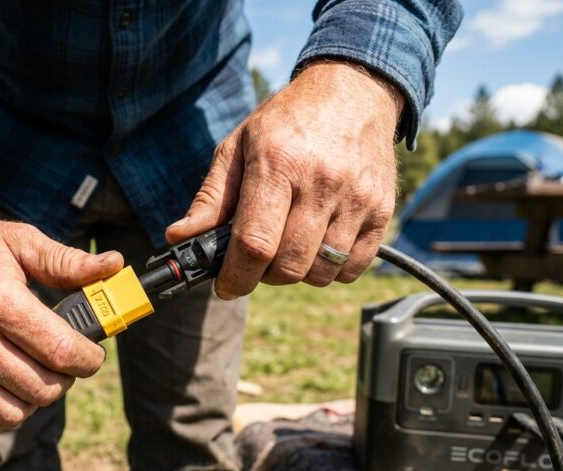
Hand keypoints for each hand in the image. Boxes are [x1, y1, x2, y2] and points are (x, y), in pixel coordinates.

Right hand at [0, 206, 123, 437]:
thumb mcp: (21, 242)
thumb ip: (68, 262)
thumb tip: (115, 267)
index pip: (61, 352)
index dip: (89, 358)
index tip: (91, 352)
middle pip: (42, 388)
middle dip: (65, 378)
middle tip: (62, 359)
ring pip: (12, 413)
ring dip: (34, 398)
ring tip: (36, 373)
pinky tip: (6, 392)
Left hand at [166, 60, 402, 297]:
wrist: (354, 92)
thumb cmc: (287, 122)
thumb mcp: (239, 147)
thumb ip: (211, 198)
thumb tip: (179, 238)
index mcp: (279, 163)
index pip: (255, 242)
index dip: (236, 276)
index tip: (226, 286)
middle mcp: (322, 181)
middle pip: (289, 265)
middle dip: (264, 275)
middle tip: (257, 258)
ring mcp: (357, 197)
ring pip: (321, 272)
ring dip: (298, 273)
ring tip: (288, 245)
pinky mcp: (382, 209)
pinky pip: (352, 268)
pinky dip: (331, 269)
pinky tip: (318, 244)